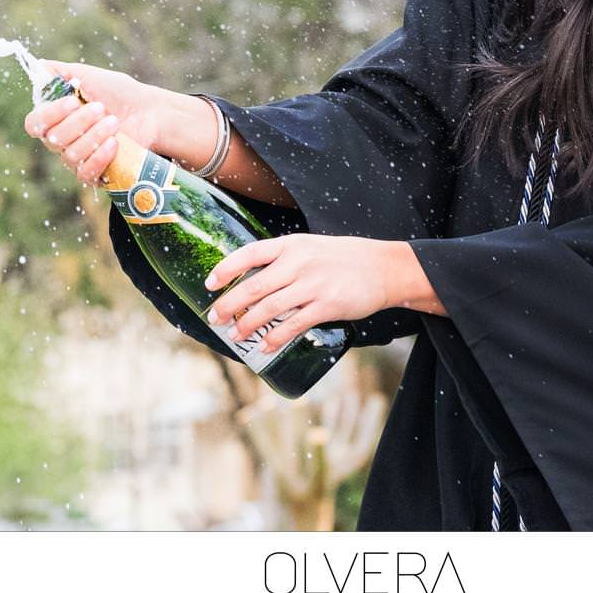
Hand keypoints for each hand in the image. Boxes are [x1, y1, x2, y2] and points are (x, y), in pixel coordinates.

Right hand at [21, 58, 198, 185]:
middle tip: (102, 108)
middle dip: (79, 122)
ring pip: (70, 156)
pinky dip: (99, 157)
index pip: (34, 124)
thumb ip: (61, 72)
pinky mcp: (95, 174)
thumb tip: (39, 66)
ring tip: (114, 122)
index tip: (73, 101)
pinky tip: (114, 143)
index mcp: (56, 118)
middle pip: (52, 140)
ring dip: (93, 136)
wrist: (150, 112)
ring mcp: (77, 159)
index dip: (50, 114)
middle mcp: (62, 141)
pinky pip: (85, 173)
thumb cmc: (120, 93)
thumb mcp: (90, 76)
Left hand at [202, 234, 408, 353]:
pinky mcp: (327, 305)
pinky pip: (294, 325)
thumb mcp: (310, 248)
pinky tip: (265, 346)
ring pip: (270, 308)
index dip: (226, 269)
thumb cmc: (342, 258)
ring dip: (248, 325)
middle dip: (229, 305)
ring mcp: (313, 285)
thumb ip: (283, 261)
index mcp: (291, 245)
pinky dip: (275, 338)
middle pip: (254, 286)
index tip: (209, 283)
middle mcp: (299, 263)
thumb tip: (252, 284)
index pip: (250, 254)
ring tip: (237, 335)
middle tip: (215, 318)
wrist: (383, 267)